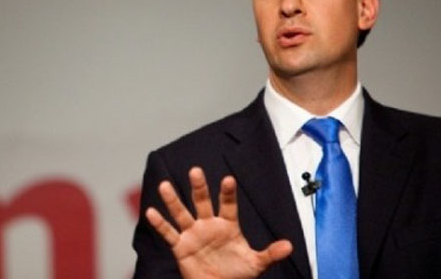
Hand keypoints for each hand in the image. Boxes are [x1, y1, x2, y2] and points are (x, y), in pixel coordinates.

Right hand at [145, 167, 291, 278]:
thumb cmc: (237, 274)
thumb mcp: (255, 264)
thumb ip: (270, 253)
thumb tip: (290, 246)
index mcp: (227, 225)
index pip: (228, 205)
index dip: (227, 193)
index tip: (228, 179)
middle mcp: (208, 225)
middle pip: (202, 202)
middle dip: (199, 187)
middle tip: (195, 171)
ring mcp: (193, 234)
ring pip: (181, 213)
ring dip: (173, 200)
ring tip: (164, 185)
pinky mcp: (180, 247)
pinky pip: (169, 234)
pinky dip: (160, 224)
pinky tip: (150, 211)